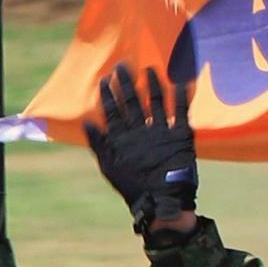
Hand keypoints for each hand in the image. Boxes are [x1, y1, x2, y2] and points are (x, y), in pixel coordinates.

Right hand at [83, 62, 198, 233]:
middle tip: (122, 64)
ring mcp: (160, 133)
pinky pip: (180, 112)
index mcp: (122, 139)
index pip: (112, 111)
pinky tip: (180, 82)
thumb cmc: (133, 186)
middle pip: (131, 102)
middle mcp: (140, 132)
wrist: (162, 201)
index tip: (103, 79)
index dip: (107, 95)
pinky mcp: (180, 136)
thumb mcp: (109, 167)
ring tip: (149, 69)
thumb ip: (98, 144)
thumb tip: (86, 122)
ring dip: (151, 84)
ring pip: (154, 102)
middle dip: (125, 82)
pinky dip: (181, 97)